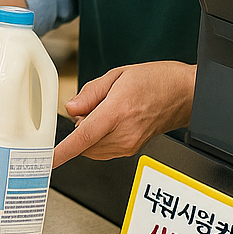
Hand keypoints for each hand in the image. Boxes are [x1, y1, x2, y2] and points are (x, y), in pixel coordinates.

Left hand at [53, 61, 196, 166]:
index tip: (48, 159)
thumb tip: (71, 109)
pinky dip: (97, 138)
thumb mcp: (117, 75)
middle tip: (92, 105)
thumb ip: (90, 93)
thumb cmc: (155, 81)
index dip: (63, 150)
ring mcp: (129, 145)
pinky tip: (109, 120)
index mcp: (117, 112)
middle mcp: (124, 134)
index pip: (83, 137)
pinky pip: (103, 150)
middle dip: (78, 127)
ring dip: (88, 134)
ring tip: (106, 110)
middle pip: (84, 143)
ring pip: (92, 149)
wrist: (183, 94)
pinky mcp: (132, 150)